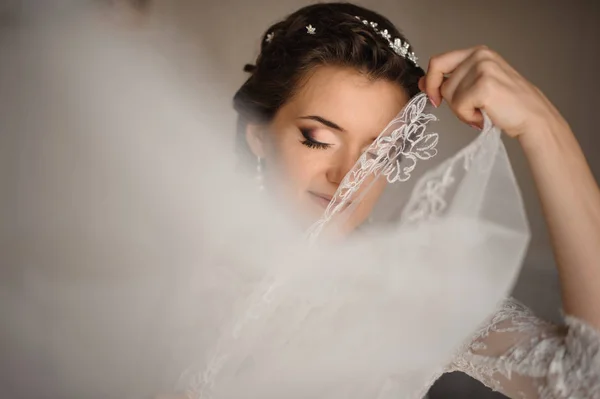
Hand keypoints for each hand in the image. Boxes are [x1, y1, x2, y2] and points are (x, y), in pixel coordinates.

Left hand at [418, 46, 566, 141]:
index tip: (435, 98)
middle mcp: (480, 56)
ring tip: (482, 111)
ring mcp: (483, 69)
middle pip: (442, 83)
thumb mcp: (474, 85)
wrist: (531, 117)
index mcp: (477, 52)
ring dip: (462, 111)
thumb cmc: (505, 104)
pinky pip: (459, 107)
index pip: (437, 62)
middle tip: (471, 109)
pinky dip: (468, 117)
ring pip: (449, 97)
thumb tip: (422, 82)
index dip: (431, 83)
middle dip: (452, 102)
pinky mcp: (484, 86)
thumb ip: (449, 80)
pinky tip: (484, 116)